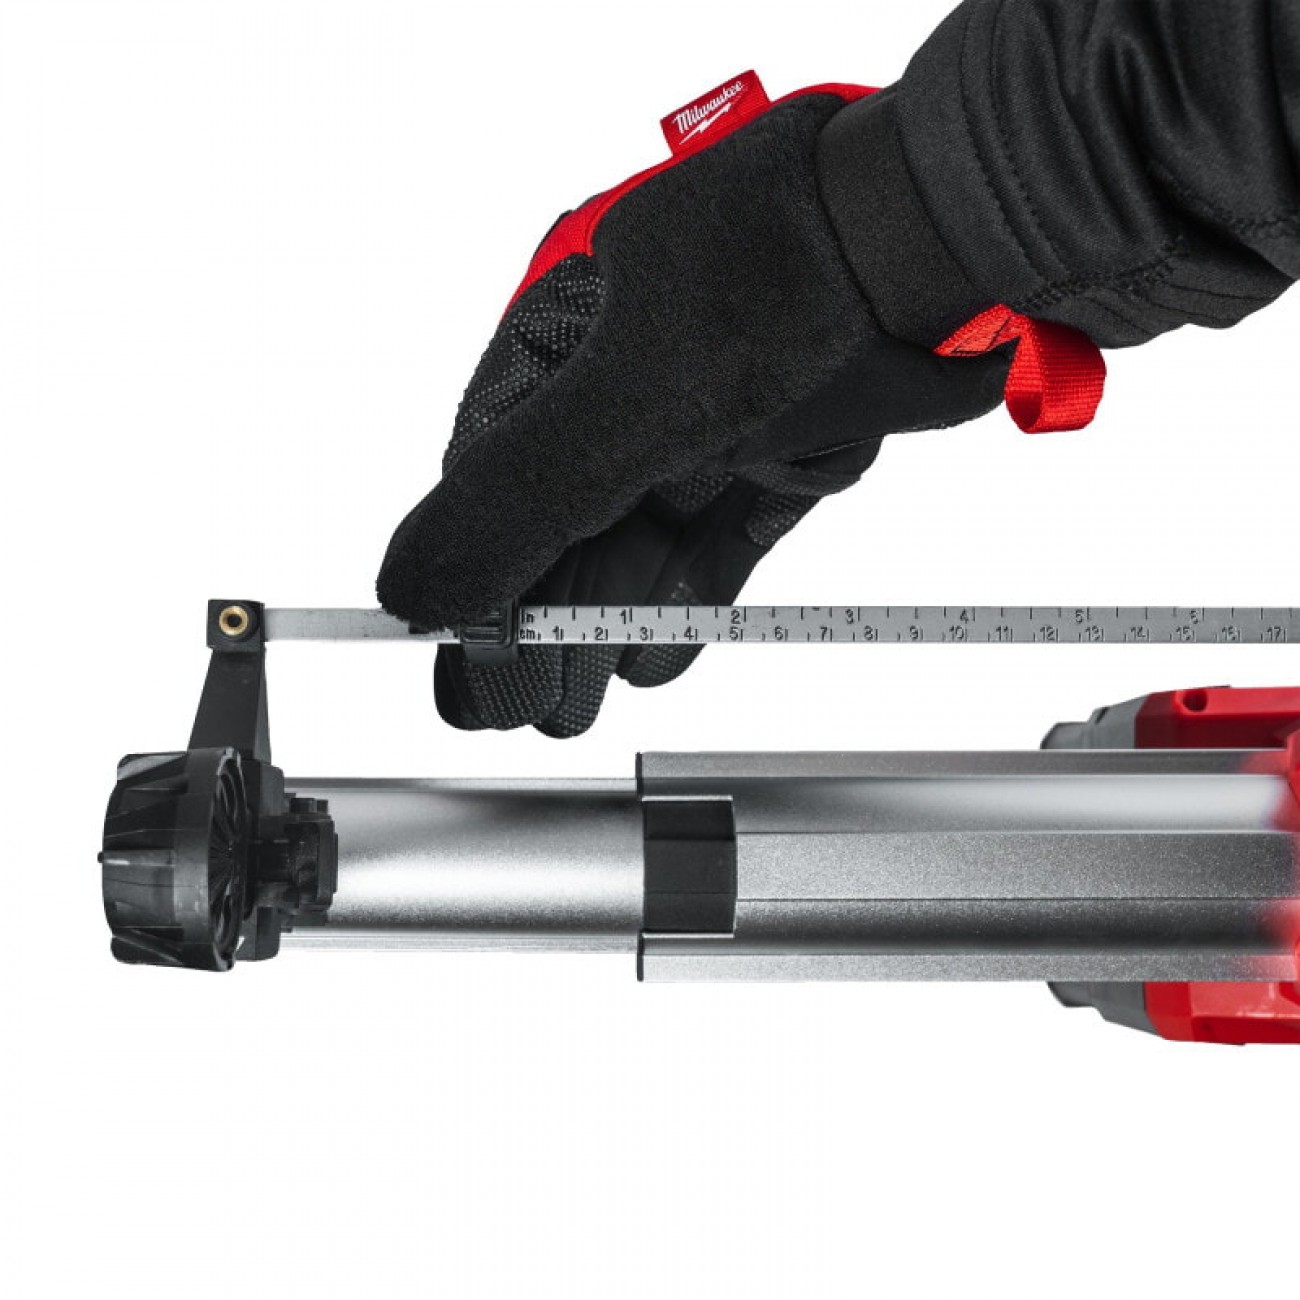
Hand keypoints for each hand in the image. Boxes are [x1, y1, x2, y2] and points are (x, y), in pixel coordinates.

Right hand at [377, 76, 1019, 734]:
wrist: (937, 237)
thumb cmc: (792, 275)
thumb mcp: (630, 401)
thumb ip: (521, 500)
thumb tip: (410, 590)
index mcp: (560, 336)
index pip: (494, 480)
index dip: (479, 582)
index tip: (473, 668)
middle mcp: (627, 370)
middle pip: (566, 517)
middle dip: (544, 622)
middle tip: (532, 710)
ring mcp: (707, 406)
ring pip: (639, 536)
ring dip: (609, 624)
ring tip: (578, 706)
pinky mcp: (779, 441)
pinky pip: (720, 532)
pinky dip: (689, 594)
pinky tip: (654, 657)